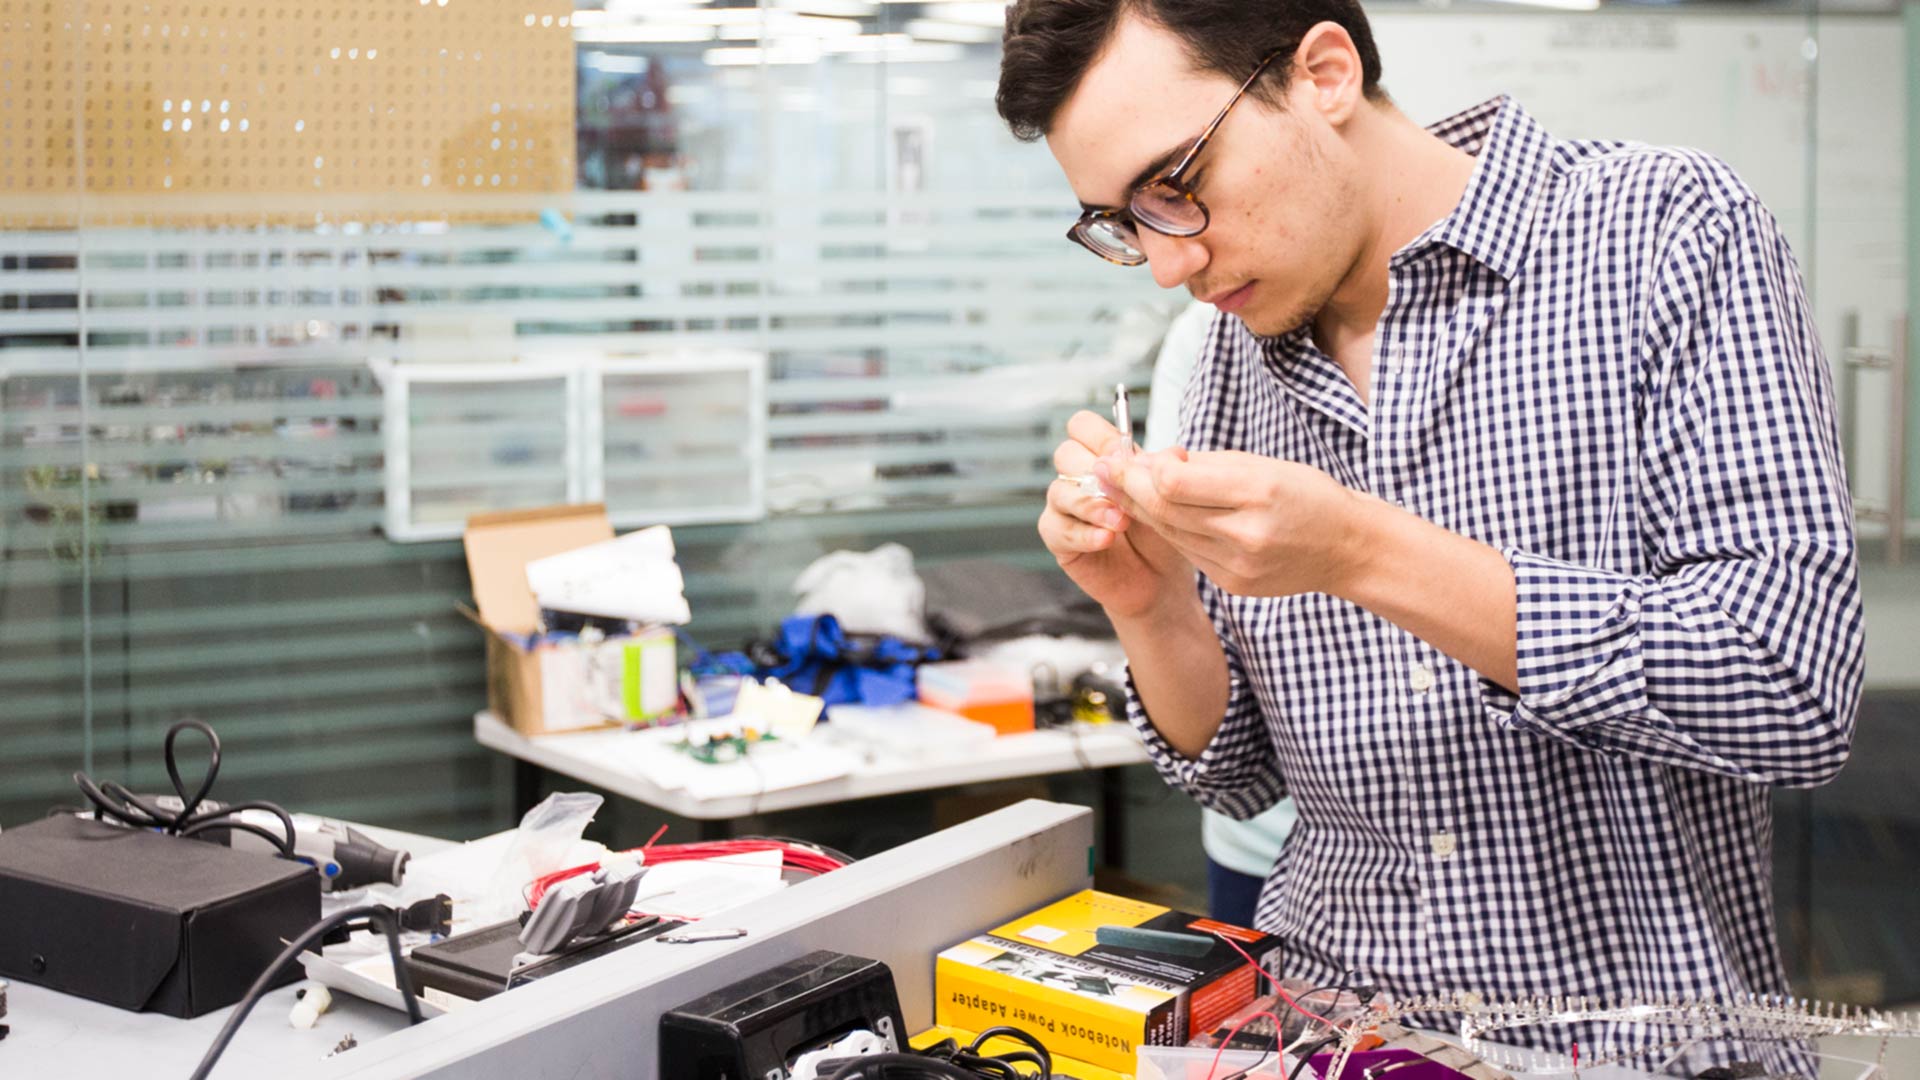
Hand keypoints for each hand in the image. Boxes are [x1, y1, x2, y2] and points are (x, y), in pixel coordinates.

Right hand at [1039, 410, 1194, 619]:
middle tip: (1125, 492)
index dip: (1101, 436)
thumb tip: (1173, 453)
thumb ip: (1162, 474)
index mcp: (1102, 459)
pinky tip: (1106, 539)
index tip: (1125, 456)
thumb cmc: (1162, 535)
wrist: (1161, 582)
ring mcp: (1065, 508)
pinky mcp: (1059, 540)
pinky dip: (1084, 533)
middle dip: (1097, 472)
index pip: (1082, 426)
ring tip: (1122, 522)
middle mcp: (1078, 478)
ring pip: (1059, 491)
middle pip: (1066, 454)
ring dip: (1093, 505)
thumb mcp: (1167, 500)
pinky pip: (1057, 528)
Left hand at [1098, 448, 1371, 598]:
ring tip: (1120, 488)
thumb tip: (1153, 461)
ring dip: (1141, 509)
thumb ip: (1206, 464)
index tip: (1127, 454)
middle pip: (1164, 510)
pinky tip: (1159, 512)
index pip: (1174, 483)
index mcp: (1256, 494)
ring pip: (1169, 533)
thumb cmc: (1307, 495)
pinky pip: (1187, 551)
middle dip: (1127, 487)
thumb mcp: (1263, 464)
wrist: (1346, 549)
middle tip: (1103, 469)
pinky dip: (1170, 529)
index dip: (1143, 468)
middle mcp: (1244, 535)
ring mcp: (1236, 566)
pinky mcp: (1232, 584)